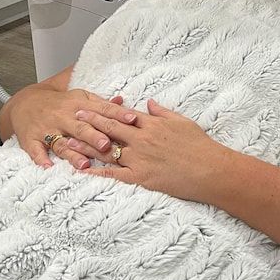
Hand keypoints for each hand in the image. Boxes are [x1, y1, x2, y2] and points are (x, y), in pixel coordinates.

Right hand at [6, 87, 137, 171]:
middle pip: (82, 128)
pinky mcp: (32, 140)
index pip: (101, 110)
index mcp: (78, 104)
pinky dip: (41, 159)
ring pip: (61, 143)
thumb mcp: (81, 97)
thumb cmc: (60, 102)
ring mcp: (47, 129)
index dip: (117, 115)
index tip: (132, 120)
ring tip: (84, 165)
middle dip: (94, 137)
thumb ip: (101, 103)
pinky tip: (47, 167)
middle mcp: (64, 116)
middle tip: (108, 145)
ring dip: (72, 154)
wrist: (26, 103)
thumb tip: (123, 102)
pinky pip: (36, 150)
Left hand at [76, 99, 219, 201]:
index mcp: (152, 124)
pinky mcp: (141, 177)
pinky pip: (114, 175)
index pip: (122, 115)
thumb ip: (162, 112)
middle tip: (72, 117)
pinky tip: (83, 170)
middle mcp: (142, 139)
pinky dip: (98, 172)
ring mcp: (140, 158)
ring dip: (87, 146)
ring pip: (108, 151)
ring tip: (69, 142)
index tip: (88, 106)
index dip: (104, 110)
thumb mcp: (183, 122)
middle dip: (90, 122)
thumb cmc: (200, 145)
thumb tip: (148, 102)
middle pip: (110, 129)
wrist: (210, 169)